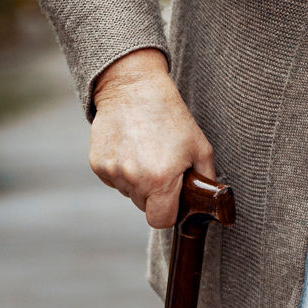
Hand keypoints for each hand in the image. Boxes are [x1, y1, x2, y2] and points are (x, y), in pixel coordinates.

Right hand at [89, 48, 215, 228]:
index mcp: (161, 180)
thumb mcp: (200, 146)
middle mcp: (133, 179)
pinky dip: (121, 169)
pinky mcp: (97, 163)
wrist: (134, 87)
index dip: (169, 211)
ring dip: (136, 180)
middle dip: (154, 193)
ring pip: (128, 192)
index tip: (173, 196)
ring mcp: (113, 171)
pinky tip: (129, 146)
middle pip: (143, 206)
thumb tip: (210, 204)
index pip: (161, 221)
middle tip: (160, 164)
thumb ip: (206, 180)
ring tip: (144, 150)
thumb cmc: (171, 115)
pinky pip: (113, 179)